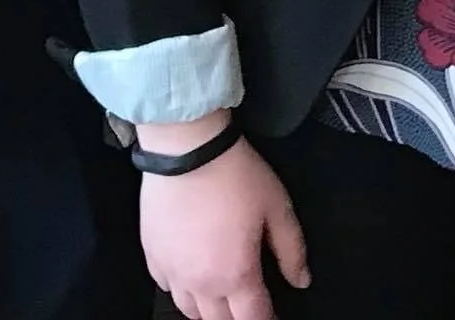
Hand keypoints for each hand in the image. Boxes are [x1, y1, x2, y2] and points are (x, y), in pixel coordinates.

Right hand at [138, 120, 309, 319]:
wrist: (186, 150)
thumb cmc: (234, 174)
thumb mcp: (277, 206)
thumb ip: (292, 249)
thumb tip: (301, 280)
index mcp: (235, 274)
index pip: (254, 317)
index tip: (274, 317)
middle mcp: (201, 282)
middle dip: (237, 318)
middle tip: (249, 306)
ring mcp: (173, 272)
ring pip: (189, 311)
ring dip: (208, 311)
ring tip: (222, 301)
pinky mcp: (153, 256)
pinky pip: (167, 288)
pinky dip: (182, 290)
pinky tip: (191, 277)